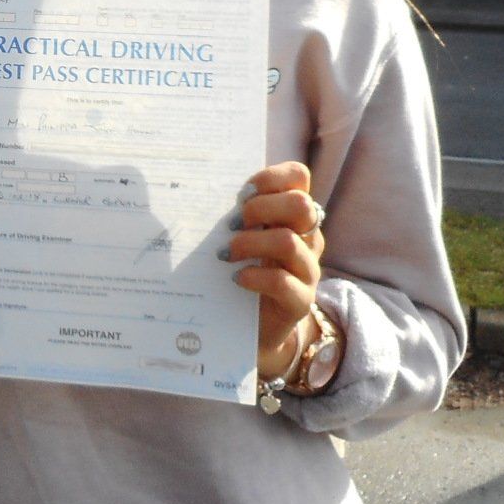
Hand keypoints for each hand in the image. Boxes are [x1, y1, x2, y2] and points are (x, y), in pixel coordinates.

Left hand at [224, 161, 326, 382]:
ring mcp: (308, 269)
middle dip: (260, 208)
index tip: (241, 194)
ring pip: (288, 242)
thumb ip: (235, 216)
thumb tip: (196, 193)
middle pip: (300, 204)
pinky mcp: (301, 300)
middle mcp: (308, 237)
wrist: (254, 327)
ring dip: (250, 243)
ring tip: (225, 254)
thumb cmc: (243, 270)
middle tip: (232, 224)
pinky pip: (282, 281)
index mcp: (294, 215)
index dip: (271, 178)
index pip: (299, 177)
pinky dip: (254, 276)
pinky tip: (235, 279)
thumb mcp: (241, 237)